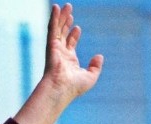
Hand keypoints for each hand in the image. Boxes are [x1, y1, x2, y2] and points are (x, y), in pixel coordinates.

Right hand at [13, 3, 103, 123]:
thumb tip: (99, 56)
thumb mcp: (90, 77)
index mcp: (69, 60)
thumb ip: (95, 67)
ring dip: (61, 17)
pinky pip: (52, 28)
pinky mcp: (51, 45)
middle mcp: (61, 53)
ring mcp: (55, 49)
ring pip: (58, 29)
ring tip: (66, 6)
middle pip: (63, 34)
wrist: (61, 89)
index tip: (77, 27)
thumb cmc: (74, 87)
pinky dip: (54, 18)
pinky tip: (56, 8)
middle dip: (66, 23)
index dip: (73, 35)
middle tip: (70, 12)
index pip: (70, 44)